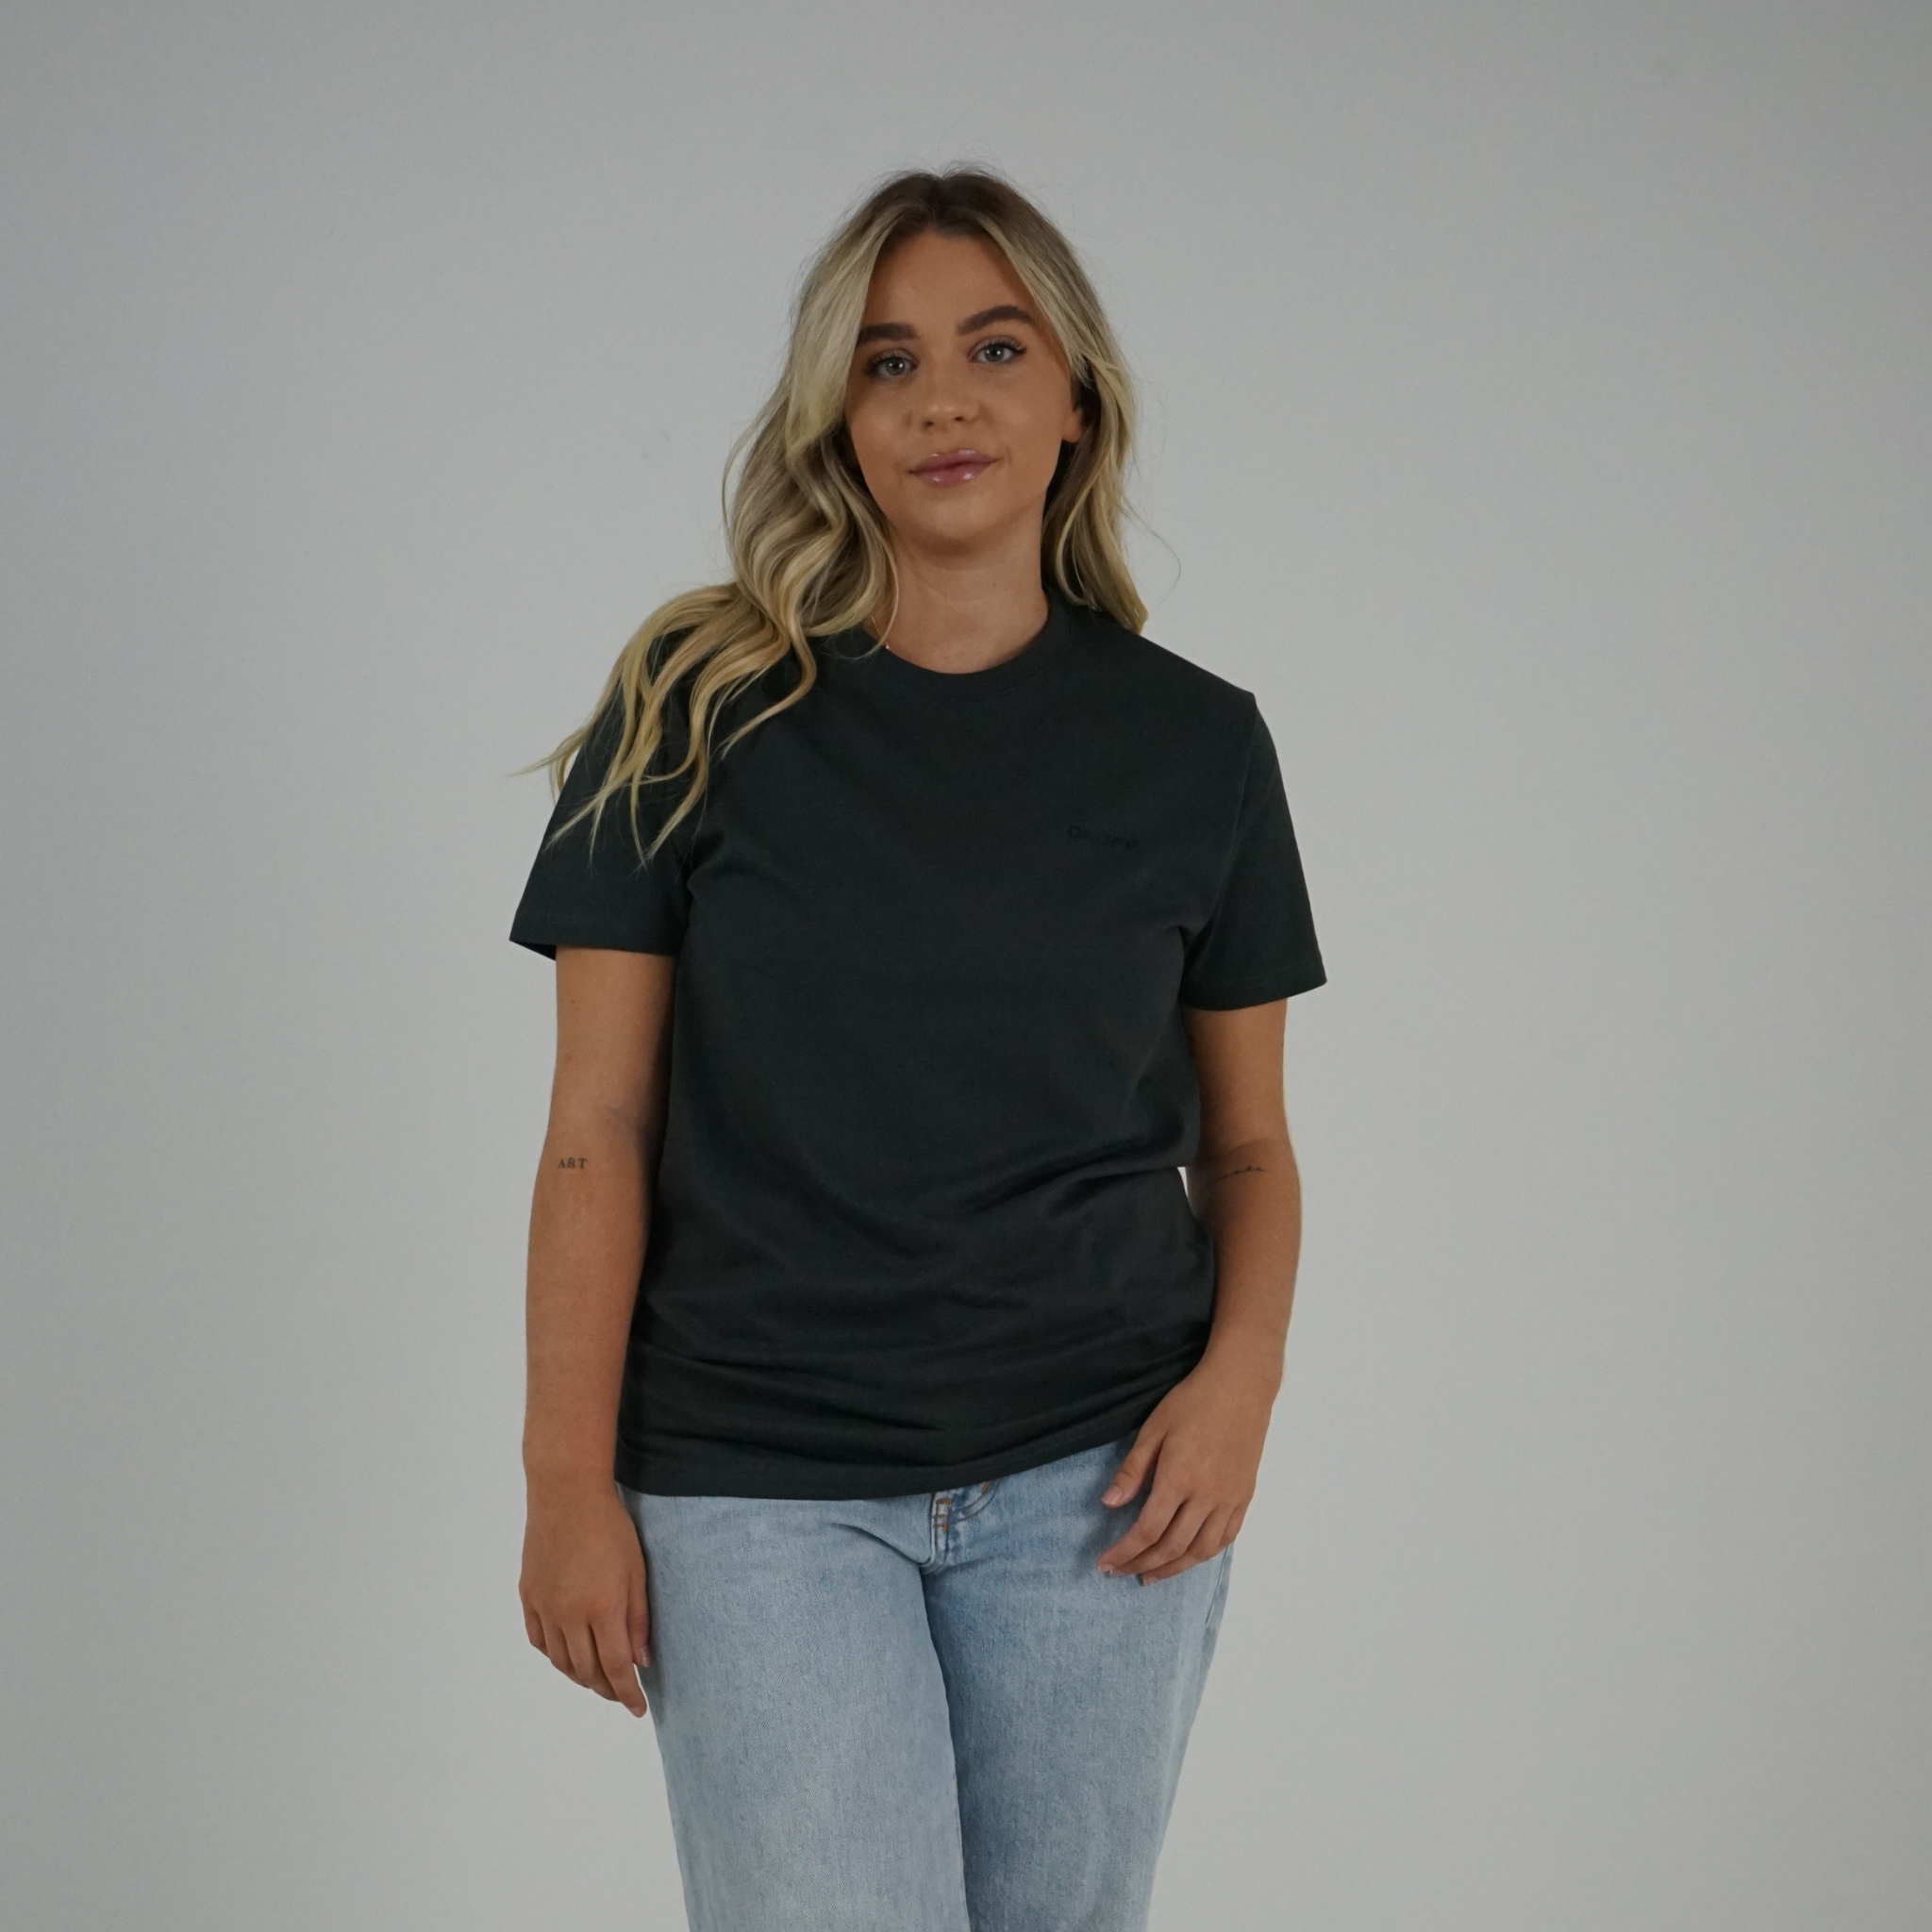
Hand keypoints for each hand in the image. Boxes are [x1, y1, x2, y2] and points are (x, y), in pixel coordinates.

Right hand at [520, 1476, 651, 1714]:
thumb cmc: (610, 1526)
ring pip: (561, 1661)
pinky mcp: (528, 1596)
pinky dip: (555, 1655)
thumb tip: (641, 1661)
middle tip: (622, 1693)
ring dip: (581, 1676)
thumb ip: (638, 1619)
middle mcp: (569, 1614)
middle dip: (607, 1689)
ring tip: (598, 1678)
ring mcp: (544, 1606)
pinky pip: (540, 1641)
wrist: (566, 1493)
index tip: (638, 1709)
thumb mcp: (636, 1570)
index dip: (628, 1693)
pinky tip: (568, 1655)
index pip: (616, 1667)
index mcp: (601, 1607)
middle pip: (587, 1671)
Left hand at [1095, 1354, 1276, 1583]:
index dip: (1124, 1551)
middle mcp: (1206, 1497)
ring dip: (1173, 1569)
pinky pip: (1226, 1538)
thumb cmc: (1192, 1402)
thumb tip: (1109, 1504)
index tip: (1105, 1563)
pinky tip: (1189, 1557)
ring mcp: (1229, 1499)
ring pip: (1201, 1550)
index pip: (1147, 1530)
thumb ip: (1133, 1470)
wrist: (1241, 1387)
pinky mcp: (1244, 1497)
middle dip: (1142, 1564)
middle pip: (1172, 1547)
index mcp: (1179, 1479)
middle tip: (1121, 1572)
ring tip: (1151, 1574)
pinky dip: (1204, 1554)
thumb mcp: (1153, 1429)